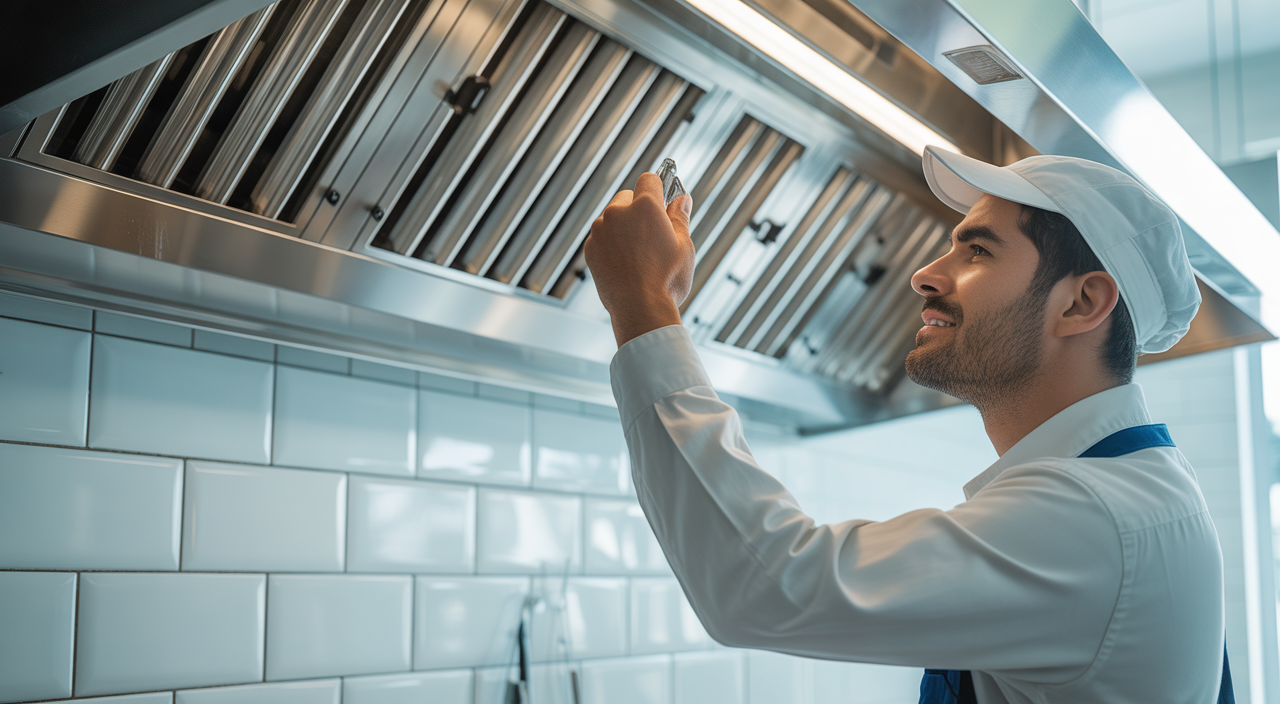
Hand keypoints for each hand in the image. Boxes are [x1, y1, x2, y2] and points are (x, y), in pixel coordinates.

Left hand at [585, 172, 694, 346]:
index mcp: (645, 206)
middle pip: (627, 197)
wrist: (640, 310)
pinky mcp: (590, 248)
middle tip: (652, 234)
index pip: (649, 179)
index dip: (658, 188)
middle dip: (638, 209)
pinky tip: (625, 263)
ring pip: (612, 217)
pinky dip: (611, 244)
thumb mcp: (684, 247)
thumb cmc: (666, 280)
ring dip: (623, 227)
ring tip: (638, 254)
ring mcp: (600, 230)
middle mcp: (618, 212)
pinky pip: (601, 237)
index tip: (662, 200)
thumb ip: (680, 218)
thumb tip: (683, 199)